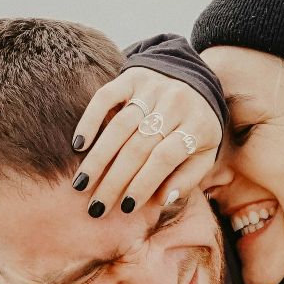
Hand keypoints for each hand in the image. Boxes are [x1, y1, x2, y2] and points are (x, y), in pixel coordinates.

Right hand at [71, 67, 219, 216]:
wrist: (196, 78)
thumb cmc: (196, 126)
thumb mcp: (204, 153)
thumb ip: (187, 178)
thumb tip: (161, 200)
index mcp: (196, 125)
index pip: (164, 158)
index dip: (144, 183)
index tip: (126, 208)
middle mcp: (174, 103)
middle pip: (139, 146)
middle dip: (115, 180)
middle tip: (96, 206)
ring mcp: (151, 87)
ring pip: (119, 125)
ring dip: (98, 158)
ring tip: (81, 184)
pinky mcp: (132, 76)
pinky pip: (105, 97)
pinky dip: (90, 120)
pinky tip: (78, 146)